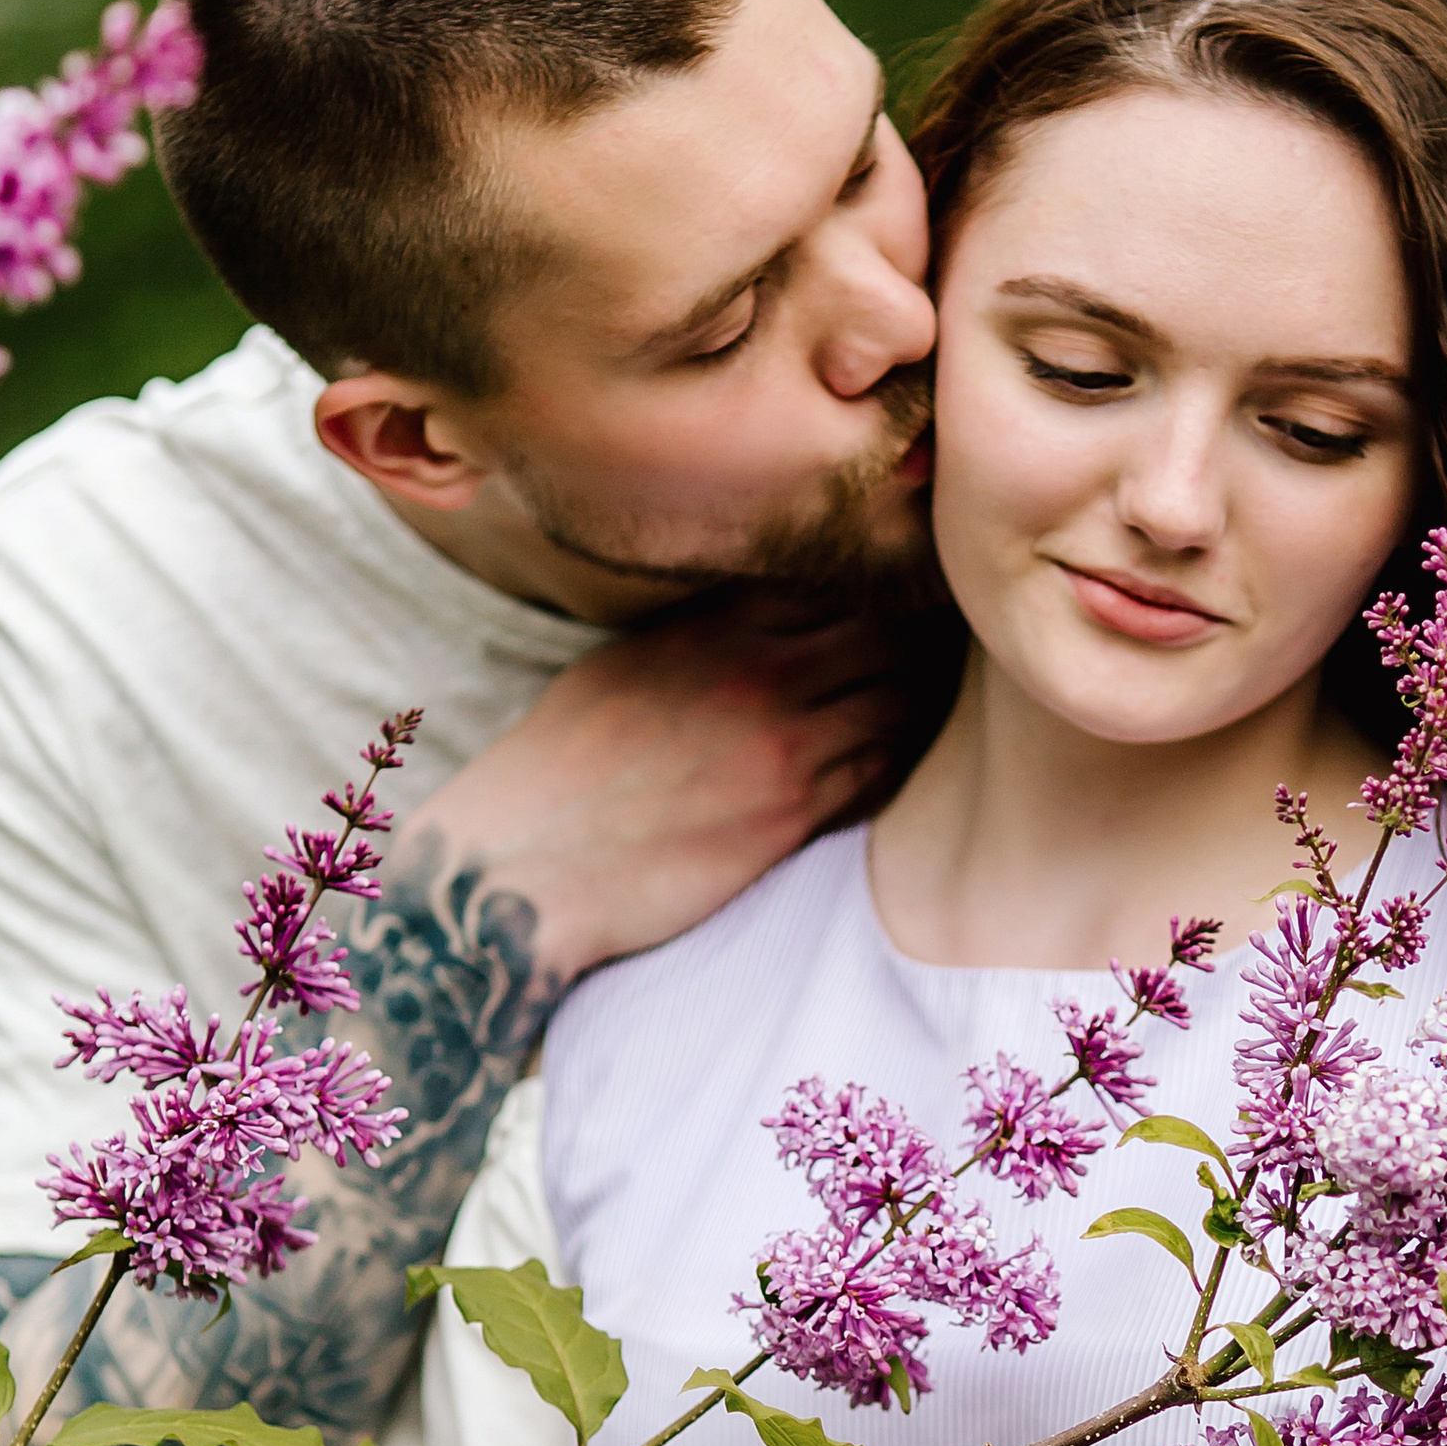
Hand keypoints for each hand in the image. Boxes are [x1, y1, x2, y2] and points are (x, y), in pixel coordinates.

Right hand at [398, 599, 907, 983]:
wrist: (522, 867)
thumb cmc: (560, 768)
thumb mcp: (623, 665)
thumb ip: (702, 631)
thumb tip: (763, 612)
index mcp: (710, 625)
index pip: (834, 578)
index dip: (873, 588)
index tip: (891, 602)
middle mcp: (756, 671)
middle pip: (886, 630)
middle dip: (911, 639)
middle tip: (924, 654)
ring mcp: (783, 743)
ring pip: (898, 700)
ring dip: (911, 700)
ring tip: (912, 707)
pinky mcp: (792, 815)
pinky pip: (880, 772)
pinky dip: (891, 761)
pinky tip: (880, 761)